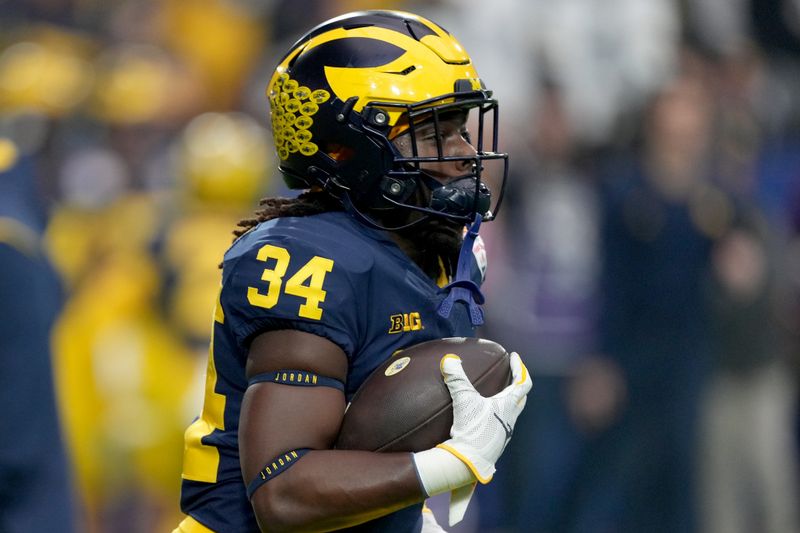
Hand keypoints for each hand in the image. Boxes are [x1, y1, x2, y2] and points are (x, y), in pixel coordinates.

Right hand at [437, 351, 530, 482]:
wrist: (470, 461)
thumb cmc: (472, 429)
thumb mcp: (463, 399)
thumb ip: (456, 378)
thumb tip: (449, 360)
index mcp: (509, 406)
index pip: (523, 382)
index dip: (519, 367)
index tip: (514, 356)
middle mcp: (511, 419)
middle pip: (521, 398)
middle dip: (518, 384)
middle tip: (511, 374)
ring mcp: (504, 432)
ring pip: (511, 413)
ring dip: (507, 401)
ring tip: (496, 394)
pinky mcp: (495, 443)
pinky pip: (500, 424)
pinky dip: (496, 415)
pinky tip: (484, 416)